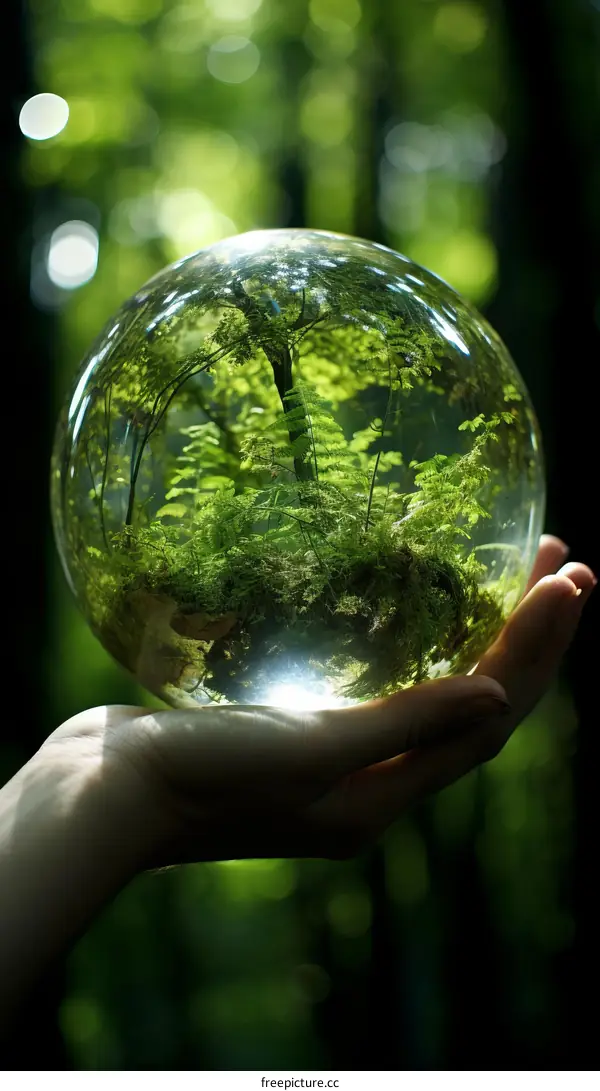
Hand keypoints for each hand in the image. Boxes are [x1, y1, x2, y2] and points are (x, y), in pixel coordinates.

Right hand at [44, 535, 594, 865]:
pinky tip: (420, 604)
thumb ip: (404, 721)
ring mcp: (334, 757)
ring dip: (481, 634)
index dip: (536, 650)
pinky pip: (383, 682)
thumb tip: (501, 696)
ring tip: (514, 573)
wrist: (105, 793)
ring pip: (434, 690)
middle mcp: (370, 782)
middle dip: (528, 638)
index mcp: (381, 795)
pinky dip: (419, 642)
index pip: (488, 719)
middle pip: (475, 706)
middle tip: (567, 564)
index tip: (569, 582)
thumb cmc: (201, 774)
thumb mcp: (308, 748)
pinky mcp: (296, 729)